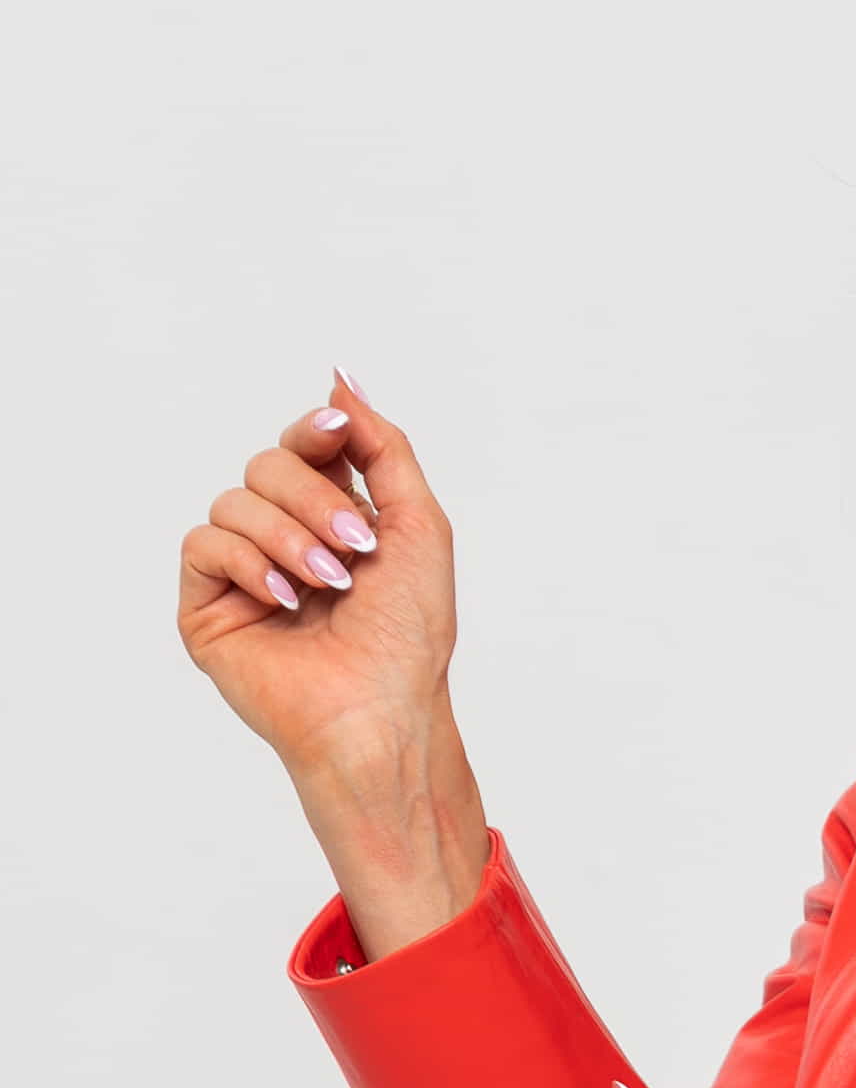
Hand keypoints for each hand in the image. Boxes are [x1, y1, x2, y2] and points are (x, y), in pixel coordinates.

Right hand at [177, 371, 486, 954]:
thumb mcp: (419, 525)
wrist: (381, 710)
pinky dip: (248, 562)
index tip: (335, 430)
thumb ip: (385, 446)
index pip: (306, 444)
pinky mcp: (207, 606)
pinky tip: (284, 601)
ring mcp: (243, 572)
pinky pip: (204, 542)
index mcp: (334, 517)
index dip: (316, 430)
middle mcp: (284, 538)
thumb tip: (339, 376)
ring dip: (289, 537)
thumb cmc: (409, 636)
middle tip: (356, 549)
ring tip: (327, 586)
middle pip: (267, 463)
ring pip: (235, 499)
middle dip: (316, 499)